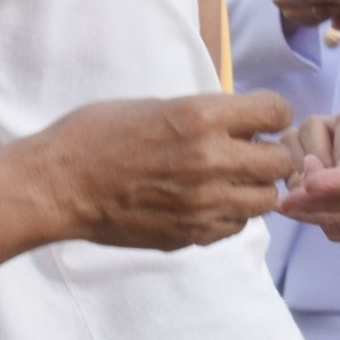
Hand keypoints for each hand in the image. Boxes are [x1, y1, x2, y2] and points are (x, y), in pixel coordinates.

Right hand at [34, 90, 302, 250]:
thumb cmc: (98, 134)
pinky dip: (231, 212)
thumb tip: (241, 124)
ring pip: (266, 200)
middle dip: (270, 152)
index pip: (276, 112)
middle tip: (251, 149)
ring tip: (230, 178)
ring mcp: (204, 204)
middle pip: (280, 162)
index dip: (272, 113)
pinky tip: (207, 200)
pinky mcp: (192, 234)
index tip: (262, 118)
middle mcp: (211, 161)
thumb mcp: (157, 105)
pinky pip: (236, 225)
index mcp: (200, 118)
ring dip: (254, 186)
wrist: (60, 185)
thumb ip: (205, 116)